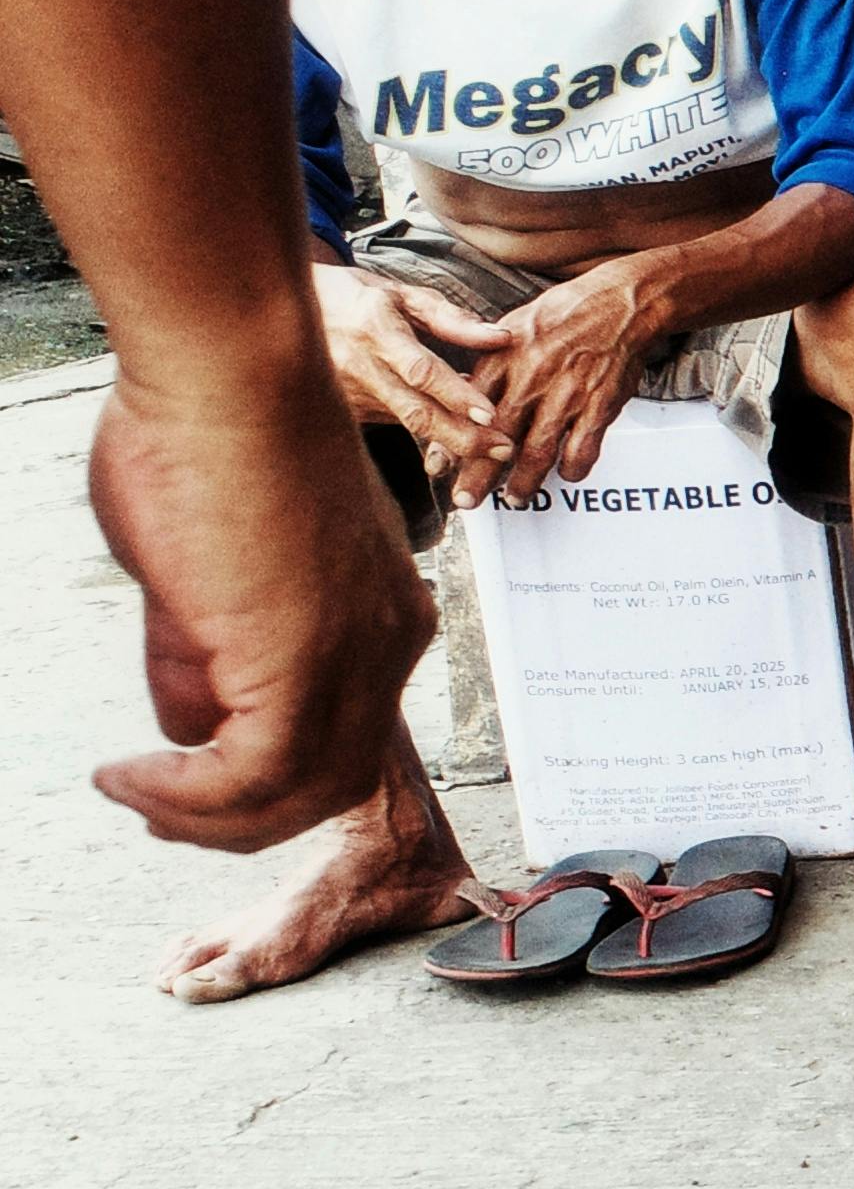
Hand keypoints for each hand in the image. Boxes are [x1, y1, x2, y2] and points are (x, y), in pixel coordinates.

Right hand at [85, 373, 432, 849]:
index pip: (345, 730)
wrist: (228, 373)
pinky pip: (254, 776)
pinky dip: (191, 796)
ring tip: (134, 795)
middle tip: (159, 810)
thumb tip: (189, 728)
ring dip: (207, 815)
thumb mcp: (208, 570)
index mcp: (384, 612)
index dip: (272, 775)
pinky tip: (131, 776)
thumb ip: (202, 652)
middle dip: (244, 814)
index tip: (191, 779)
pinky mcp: (300, 664)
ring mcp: (354, 656)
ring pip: (297, 791)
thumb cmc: (209, 440)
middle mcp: (388, 641)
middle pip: (330, 777)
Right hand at [312, 267, 502, 491]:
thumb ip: (451, 318)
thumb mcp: (400, 295)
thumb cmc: (353, 297)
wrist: (284, 311)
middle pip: (415, 413)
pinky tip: (455, 430)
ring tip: (492, 445)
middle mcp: (358, 366)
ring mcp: (347, 394)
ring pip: (408, 424)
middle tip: (504, 449)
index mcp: (374, 329)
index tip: (490, 415)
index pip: (420, 371)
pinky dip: (427, 430)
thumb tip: (502, 338)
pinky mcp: (345, 411)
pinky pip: (395, 423)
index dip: (455, 395)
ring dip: (451, 438)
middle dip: (463, 437)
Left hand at [450, 261, 674, 503]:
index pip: (468, 410)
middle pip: (497, 437)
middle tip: (466, 501)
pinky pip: (583, 448)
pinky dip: (573, 467)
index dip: (451, 443)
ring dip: (524, 481)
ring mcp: (567, 394)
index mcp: (503, 359)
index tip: (441, 468)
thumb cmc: (563, 315)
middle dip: (478, 475)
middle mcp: (530, 379)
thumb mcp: (512, 328)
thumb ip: (490, 365)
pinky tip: (567, 475)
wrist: (620, 303)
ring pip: (538, 450)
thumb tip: (464, 396)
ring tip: (515, 499)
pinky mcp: (600, 405)